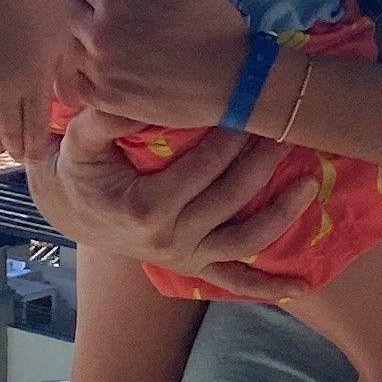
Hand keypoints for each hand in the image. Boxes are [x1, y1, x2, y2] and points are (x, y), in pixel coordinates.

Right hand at [0, 0, 64, 165]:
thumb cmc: (39, 4)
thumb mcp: (63, 38)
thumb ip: (67, 75)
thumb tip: (73, 106)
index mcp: (35, 81)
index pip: (35, 128)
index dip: (35, 147)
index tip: (37, 158)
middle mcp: (5, 86)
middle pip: (8, 130)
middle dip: (14, 147)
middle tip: (19, 155)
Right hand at [36, 124, 296, 287]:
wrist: (71, 209)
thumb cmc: (80, 168)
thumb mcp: (81, 140)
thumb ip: (106, 117)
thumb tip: (137, 94)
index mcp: (145, 208)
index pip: (203, 167)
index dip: (232, 137)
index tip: (253, 107)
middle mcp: (169, 239)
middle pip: (230, 197)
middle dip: (264, 162)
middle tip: (288, 130)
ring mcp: (184, 257)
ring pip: (244, 241)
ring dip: (282, 215)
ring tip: (310, 183)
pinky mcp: (193, 268)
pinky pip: (235, 282)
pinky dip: (269, 287)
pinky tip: (304, 286)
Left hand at [46, 0, 252, 129]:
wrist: (232, 82)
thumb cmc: (212, 23)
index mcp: (116, 3)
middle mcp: (98, 37)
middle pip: (60, 5)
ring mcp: (99, 72)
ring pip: (61, 43)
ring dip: (58, 23)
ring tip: (59, 12)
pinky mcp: (105, 99)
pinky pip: (71, 80)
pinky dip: (65, 64)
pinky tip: (69, 55)